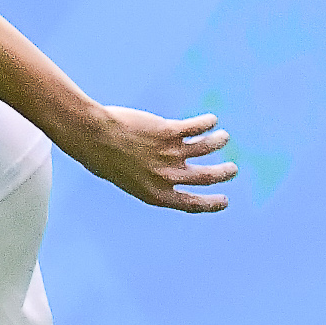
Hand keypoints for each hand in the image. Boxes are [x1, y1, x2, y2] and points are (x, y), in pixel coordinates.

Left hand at [76, 107, 236, 212]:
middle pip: (207, 177)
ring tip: (223, 137)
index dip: (211, 204)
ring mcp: (170, 154)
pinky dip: (207, 123)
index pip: (191, 204)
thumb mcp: (124, 177)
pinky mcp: (169, 132)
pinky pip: (197, 127)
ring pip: (207, 149)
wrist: (93, 137)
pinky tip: (211, 120)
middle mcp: (167, 177)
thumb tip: (160, 172)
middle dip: (223, 174)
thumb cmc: (100, 157)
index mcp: (155, 194)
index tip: (225, 201)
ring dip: (219, 143)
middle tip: (232, 170)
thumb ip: (146, 178)